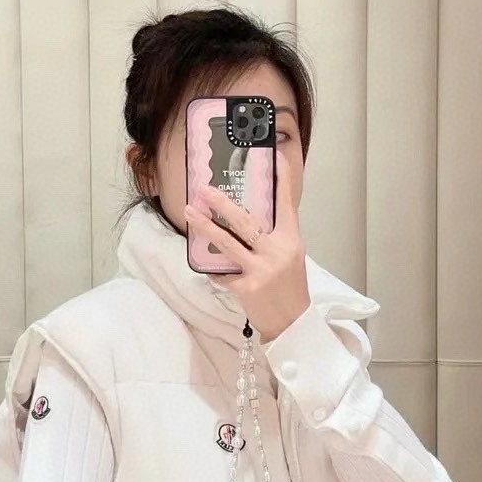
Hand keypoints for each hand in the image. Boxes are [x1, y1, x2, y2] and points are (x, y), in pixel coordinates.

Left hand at [183, 148, 310, 341]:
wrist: (292, 324)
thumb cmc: (289, 288)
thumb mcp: (290, 257)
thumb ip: (274, 237)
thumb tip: (248, 218)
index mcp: (291, 241)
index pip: (286, 205)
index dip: (281, 181)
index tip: (273, 157)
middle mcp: (277, 252)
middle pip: (246, 221)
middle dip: (222, 203)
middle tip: (204, 189)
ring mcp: (261, 270)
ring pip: (228, 243)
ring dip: (205, 226)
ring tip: (189, 213)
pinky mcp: (246, 287)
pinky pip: (222, 272)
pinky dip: (215, 269)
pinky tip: (209, 267)